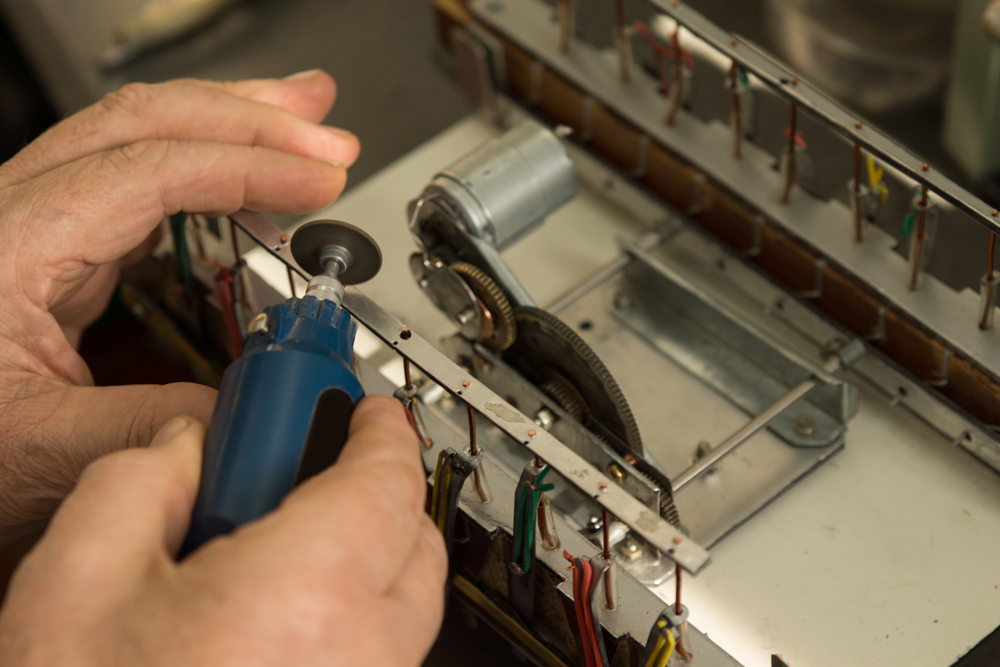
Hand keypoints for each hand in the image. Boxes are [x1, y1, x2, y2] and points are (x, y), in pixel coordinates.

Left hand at [0, 70, 358, 545]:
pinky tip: (245, 174)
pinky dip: (207, 165)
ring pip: (142, 134)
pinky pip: (141, 177)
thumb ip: (147, 428)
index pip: (150, 171)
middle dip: (253, 119)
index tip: (321, 180)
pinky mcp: (56, 245)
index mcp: (11, 244)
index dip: (249, 167)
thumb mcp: (38, 451)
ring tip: (302, 123)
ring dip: (233, 124)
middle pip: (146, 121)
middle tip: (327, 136)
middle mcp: (18, 211)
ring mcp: (37, 220)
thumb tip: (243, 407)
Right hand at [0, 396, 446, 665]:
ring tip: (277, 549)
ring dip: (365, 556)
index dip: (381, 429)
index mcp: (307, 598)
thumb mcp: (73, 581)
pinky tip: (272, 620)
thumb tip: (188, 448)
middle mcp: (359, 659)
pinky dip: (350, 619)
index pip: (388, 478)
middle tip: (316, 469)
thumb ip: (141, 479)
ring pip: (405, 606)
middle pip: (416, 540)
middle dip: (378, 489)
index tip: (369, 410)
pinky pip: (380, 659)